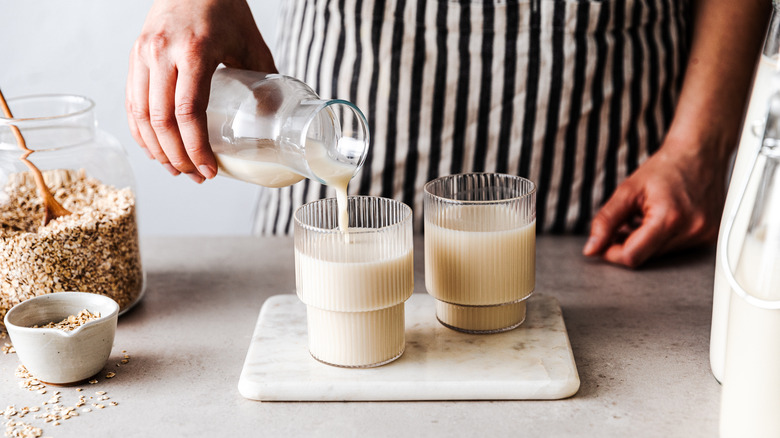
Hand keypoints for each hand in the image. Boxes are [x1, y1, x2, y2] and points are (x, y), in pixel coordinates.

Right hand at [126, 0, 276, 182]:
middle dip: (178, 156)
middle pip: (161, 120)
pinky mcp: (134, 55)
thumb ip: (263, 80)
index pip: (188, 111)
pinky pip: (131, 101)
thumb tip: (273, 120)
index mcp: (194, 51)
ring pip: (140, 114)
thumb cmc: (226, 8)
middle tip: (196, 176)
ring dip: (157, 149)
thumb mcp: (251, 43)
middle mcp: (162, 53)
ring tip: (177, 169)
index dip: (196, 147)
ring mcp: (143, 53)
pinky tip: (154, 148)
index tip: (209, 170)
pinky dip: (140, 130)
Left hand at [582, 141, 726, 267]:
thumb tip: (592, 248)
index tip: (604, 244)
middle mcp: (691, 230)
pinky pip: (676, 249)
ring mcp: (703, 235)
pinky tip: (660, 220)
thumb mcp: (627, 191)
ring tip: (643, 217)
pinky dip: (661, 240)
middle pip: (646, 257)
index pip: (633, 256)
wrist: (699, 154)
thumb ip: (606, 221)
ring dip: (645, 243)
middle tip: (623, 224)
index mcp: (669, 218)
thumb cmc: (665, 168)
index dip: (612, 253)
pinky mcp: (709, 237)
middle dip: (628, 245)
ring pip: (660, 256)